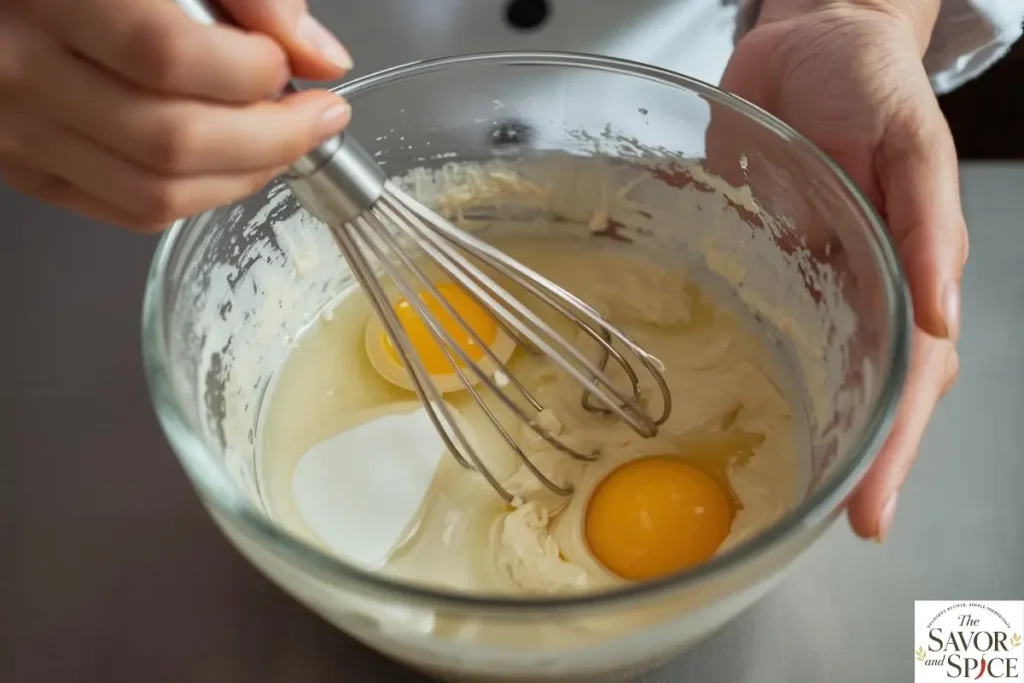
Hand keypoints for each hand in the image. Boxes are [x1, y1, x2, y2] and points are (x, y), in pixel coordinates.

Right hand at [0, 0, 352, 230]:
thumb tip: (320, 57)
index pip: (167, 56)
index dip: (249, 72)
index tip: (293, 67)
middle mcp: (21, 68)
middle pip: (171, 140)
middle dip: (270, 139)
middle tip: (314, 119)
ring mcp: (19, 130)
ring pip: (155, 191)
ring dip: (242, 176)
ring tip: (280, 142)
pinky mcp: (26, 170)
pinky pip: (129, 210)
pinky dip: (198, 196)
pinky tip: (231, 164)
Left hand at [719, 0, 964, 539]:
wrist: (809, 47)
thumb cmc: (871, 88)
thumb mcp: (911, 148)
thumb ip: (925, 226)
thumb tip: (943, 316)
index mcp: (908, 274)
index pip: (909, 381)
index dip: (893, 451)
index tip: (869, 512)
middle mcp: (862, 292)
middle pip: (868, 392)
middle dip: (854, 461)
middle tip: (828, 521)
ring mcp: (810, 283)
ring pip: (817, 368)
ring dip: (805, 425)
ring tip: (782, 483)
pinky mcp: (760, 262)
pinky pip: (753, 320)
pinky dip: (743, 363)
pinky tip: (723, 399)